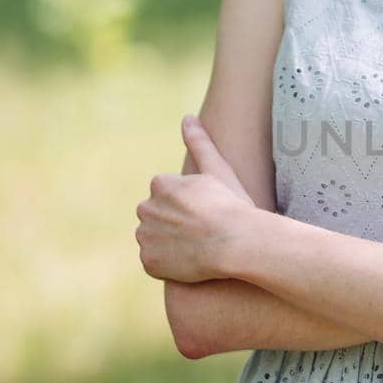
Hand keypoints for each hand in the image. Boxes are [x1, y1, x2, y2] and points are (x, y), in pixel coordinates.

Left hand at [134, 114, 253, 281]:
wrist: (236, 243)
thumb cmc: (232, 205)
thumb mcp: (218, 170)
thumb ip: (199, 143)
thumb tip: (188, 118)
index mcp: (160, 185)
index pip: (168, 195)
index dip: (189, 206)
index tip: (206, 213)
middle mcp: (146, 208)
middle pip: (157, 217)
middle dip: (174, 223)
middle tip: (203, 232)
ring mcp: (146, 237)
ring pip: (155, 239)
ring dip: (170, 244)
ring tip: (198, 248)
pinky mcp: (149, 262)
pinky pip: (155, 262)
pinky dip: (168, 265)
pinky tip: (191, 263)